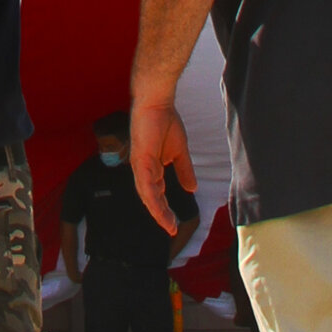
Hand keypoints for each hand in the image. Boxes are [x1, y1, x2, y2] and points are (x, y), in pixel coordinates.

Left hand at [129, 95, 195, 237]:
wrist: (157, 103)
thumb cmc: (165, 122)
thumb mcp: (179, 152)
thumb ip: (183, 170)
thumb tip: (192, 189)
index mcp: (150, 168)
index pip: (156, 194)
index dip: (163, 209)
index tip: (173, 224)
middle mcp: (142, 169)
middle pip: (150, 198)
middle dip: (160, 215)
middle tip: (171, 229)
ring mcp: (139, 165)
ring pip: (147, 195)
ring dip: (157, 211)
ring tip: (168, 225)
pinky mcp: (140, 160)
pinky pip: (146, 184)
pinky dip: (153, 198)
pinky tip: (159, 209)